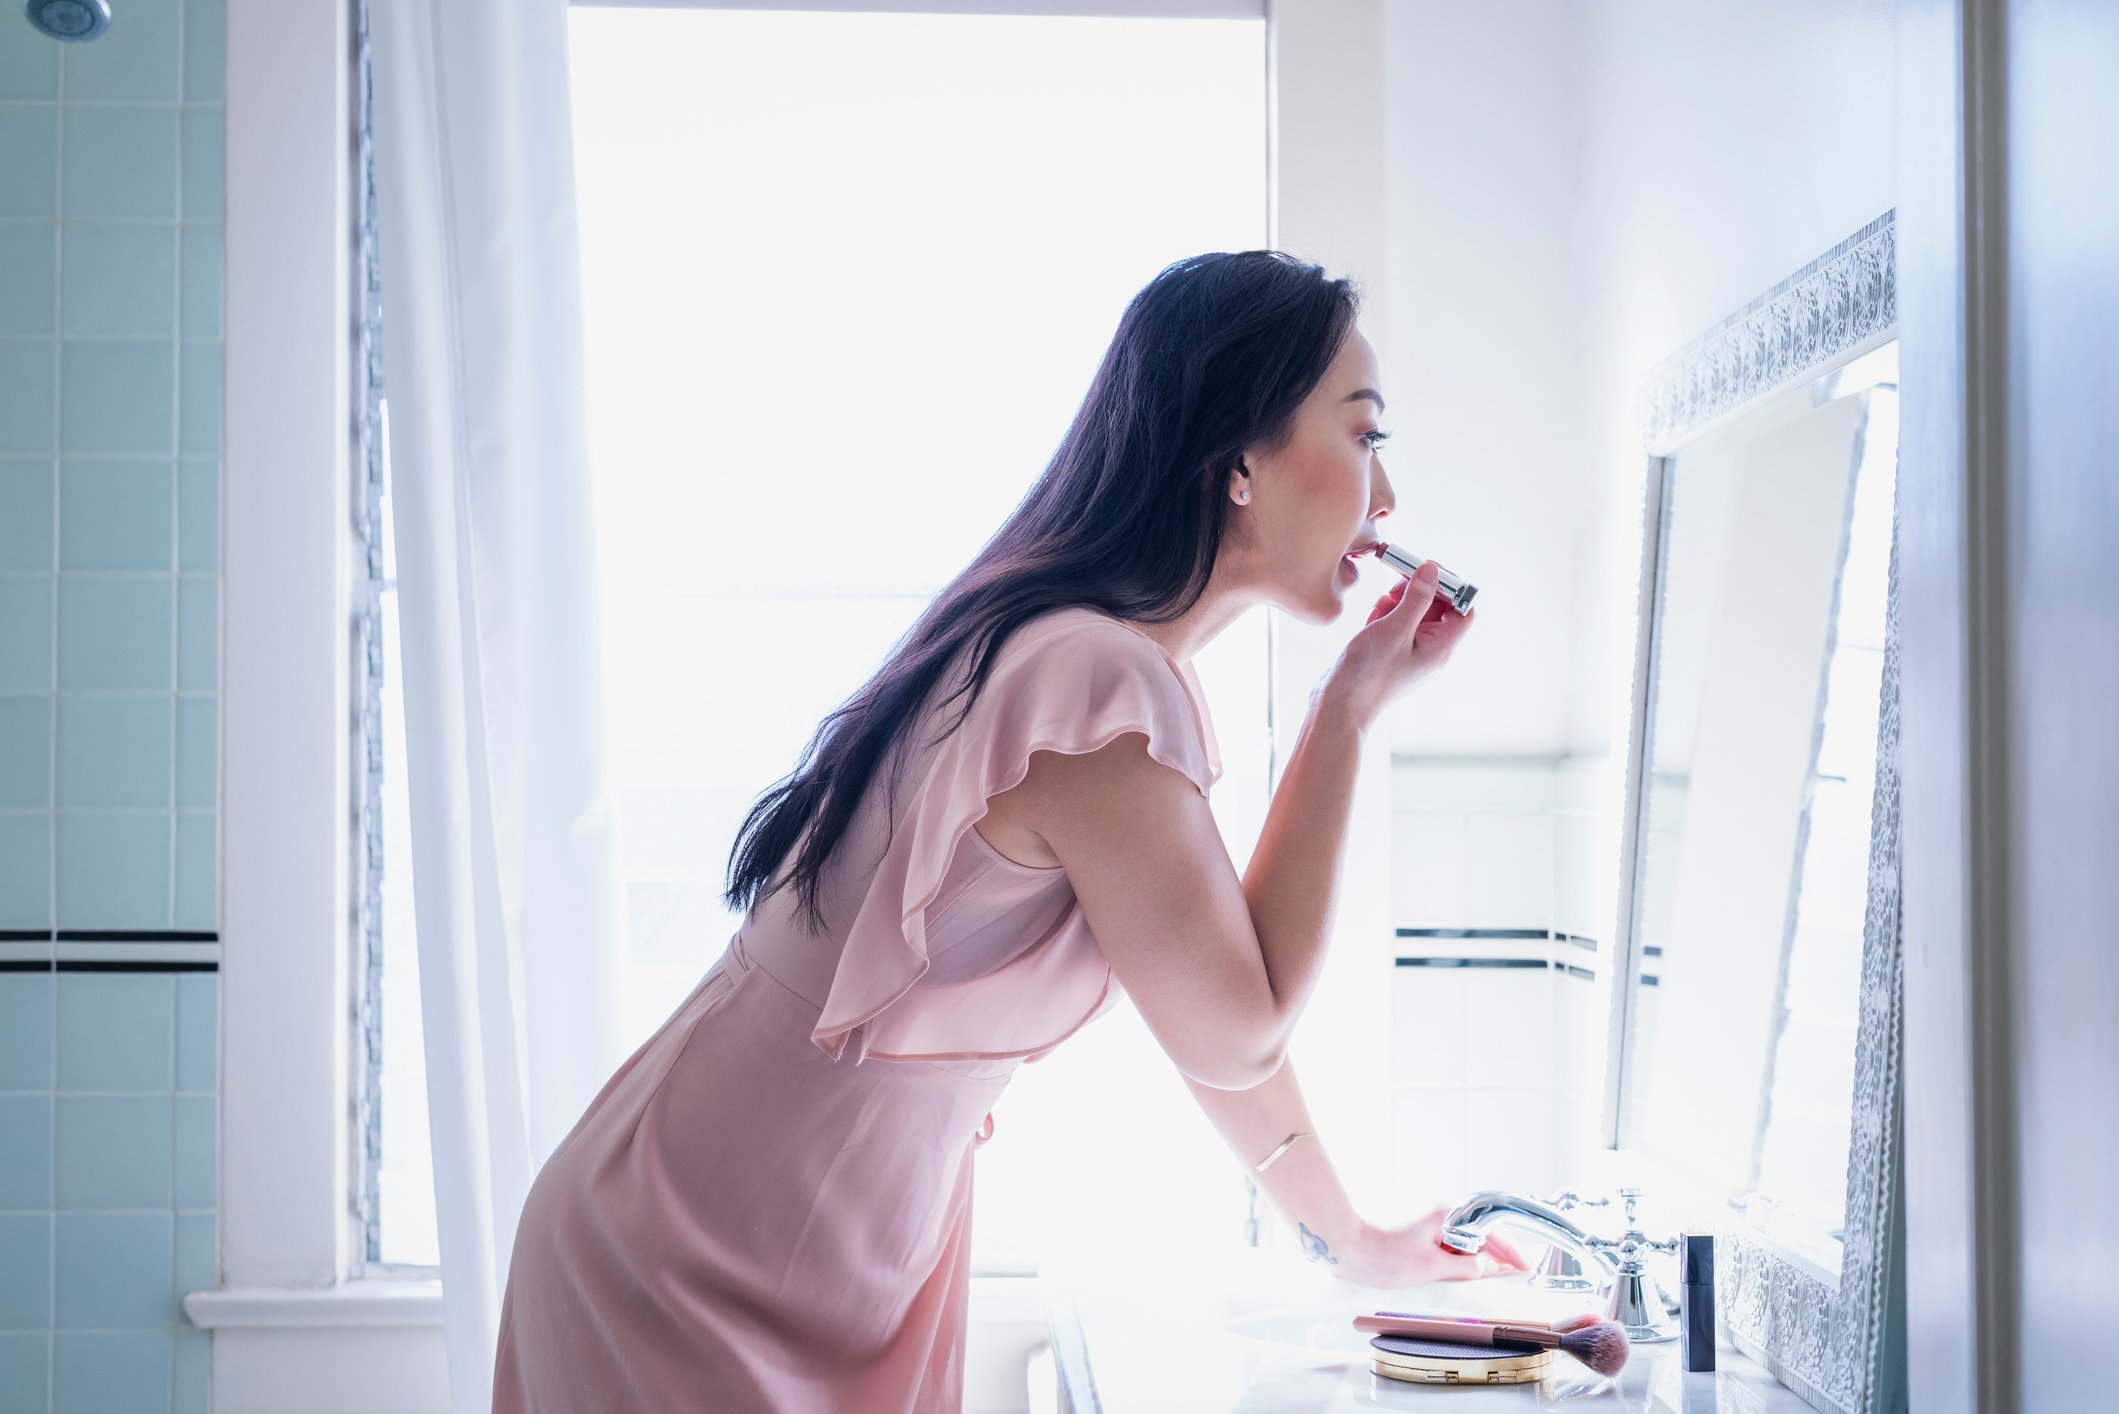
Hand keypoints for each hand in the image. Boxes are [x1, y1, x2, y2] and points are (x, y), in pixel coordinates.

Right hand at [1324, 560, 1476, 728]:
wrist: (1339, 706)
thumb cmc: (1368, 674)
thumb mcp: (1394, 629)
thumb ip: (1417, 598)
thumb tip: (1433, 570)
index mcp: (1440, 648)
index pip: (1463, 610)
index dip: (1452, 587)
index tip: (1430, 571)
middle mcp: (1429, 649)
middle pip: (1438, 607)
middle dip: (1419, 590)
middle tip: (1400, 580)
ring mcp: (1409, 650)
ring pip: (1414, 612)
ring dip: (1399, 601)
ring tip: (1383, 604)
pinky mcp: (1390, 650)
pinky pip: (1396, 623)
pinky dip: (1386, 613)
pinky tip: (1373, 617)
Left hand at [1325, 1205, 1532, 1288]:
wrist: (1344, 1245)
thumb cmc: (1381, 1255)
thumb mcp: (1430, 1268)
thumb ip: (1464, 1268)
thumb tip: (1486, 1267)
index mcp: (1447, 1214)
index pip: (1491, 1230)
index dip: (1510, 1250)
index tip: (1524, 1266)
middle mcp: (1439, 1211)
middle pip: (1479, 1230)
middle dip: (1497, 1252)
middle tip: (1514, 1271)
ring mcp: (1427, 1219)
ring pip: (1463, 1237)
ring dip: (1477, 1255)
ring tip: (1491, 1275)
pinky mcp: (1417, 1229)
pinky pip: (1446, 1240)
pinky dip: (1458, 1255)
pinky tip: (1462, 1270)